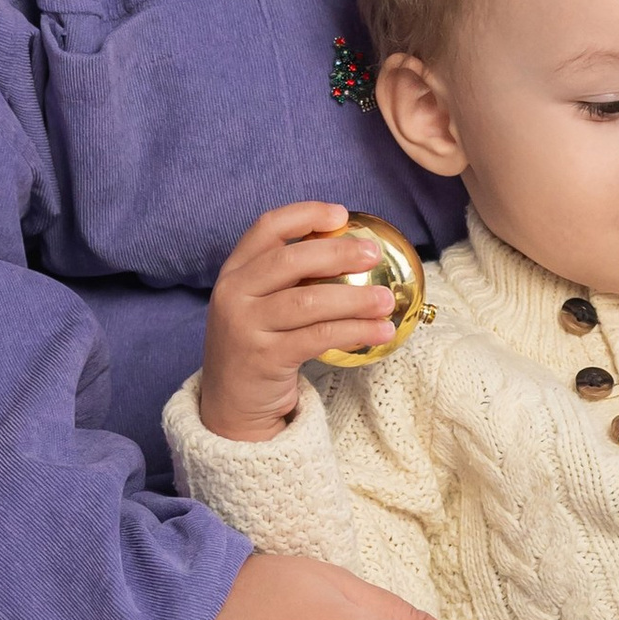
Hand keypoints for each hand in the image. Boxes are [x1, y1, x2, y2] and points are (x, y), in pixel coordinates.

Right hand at [199, 202, 399, 438]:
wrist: (230, 405)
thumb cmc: (258, 346)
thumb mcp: (259, 305)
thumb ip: (288, 279)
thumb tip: (351, 250)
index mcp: (234, 272)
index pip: (267, 228)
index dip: (305, 215)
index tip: (341, 214)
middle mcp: (233, 294)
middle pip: (290, 261)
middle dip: (338, 253)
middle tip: (373, 255)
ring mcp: (245, 327)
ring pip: (309, 301)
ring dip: (355, 298)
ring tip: (387, 300)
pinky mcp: (264, 359)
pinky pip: (318, 337)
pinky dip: (354, 331)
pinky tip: (380, 331)